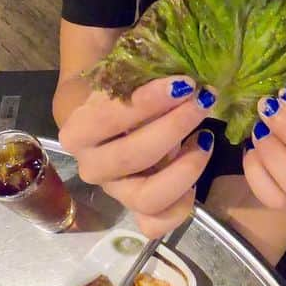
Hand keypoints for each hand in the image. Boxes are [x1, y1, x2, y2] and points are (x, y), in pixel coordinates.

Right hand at [59, 76, 214, 237]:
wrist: (115, 121)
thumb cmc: (123, 92)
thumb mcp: (125, 75)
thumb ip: (142, 69)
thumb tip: (181, 62)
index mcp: (78, 131)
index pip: (108, 118)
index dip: (149, 101)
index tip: (185, 83)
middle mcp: (91, 166)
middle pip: (131, 156)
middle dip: (174, 127)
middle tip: (203, 102)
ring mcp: (115, 193)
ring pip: (148, 197)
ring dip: (185, 168)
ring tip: (206, 139)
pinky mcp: (137, 211)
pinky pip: (156, 224)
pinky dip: (181, 204)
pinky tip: (195, 174)